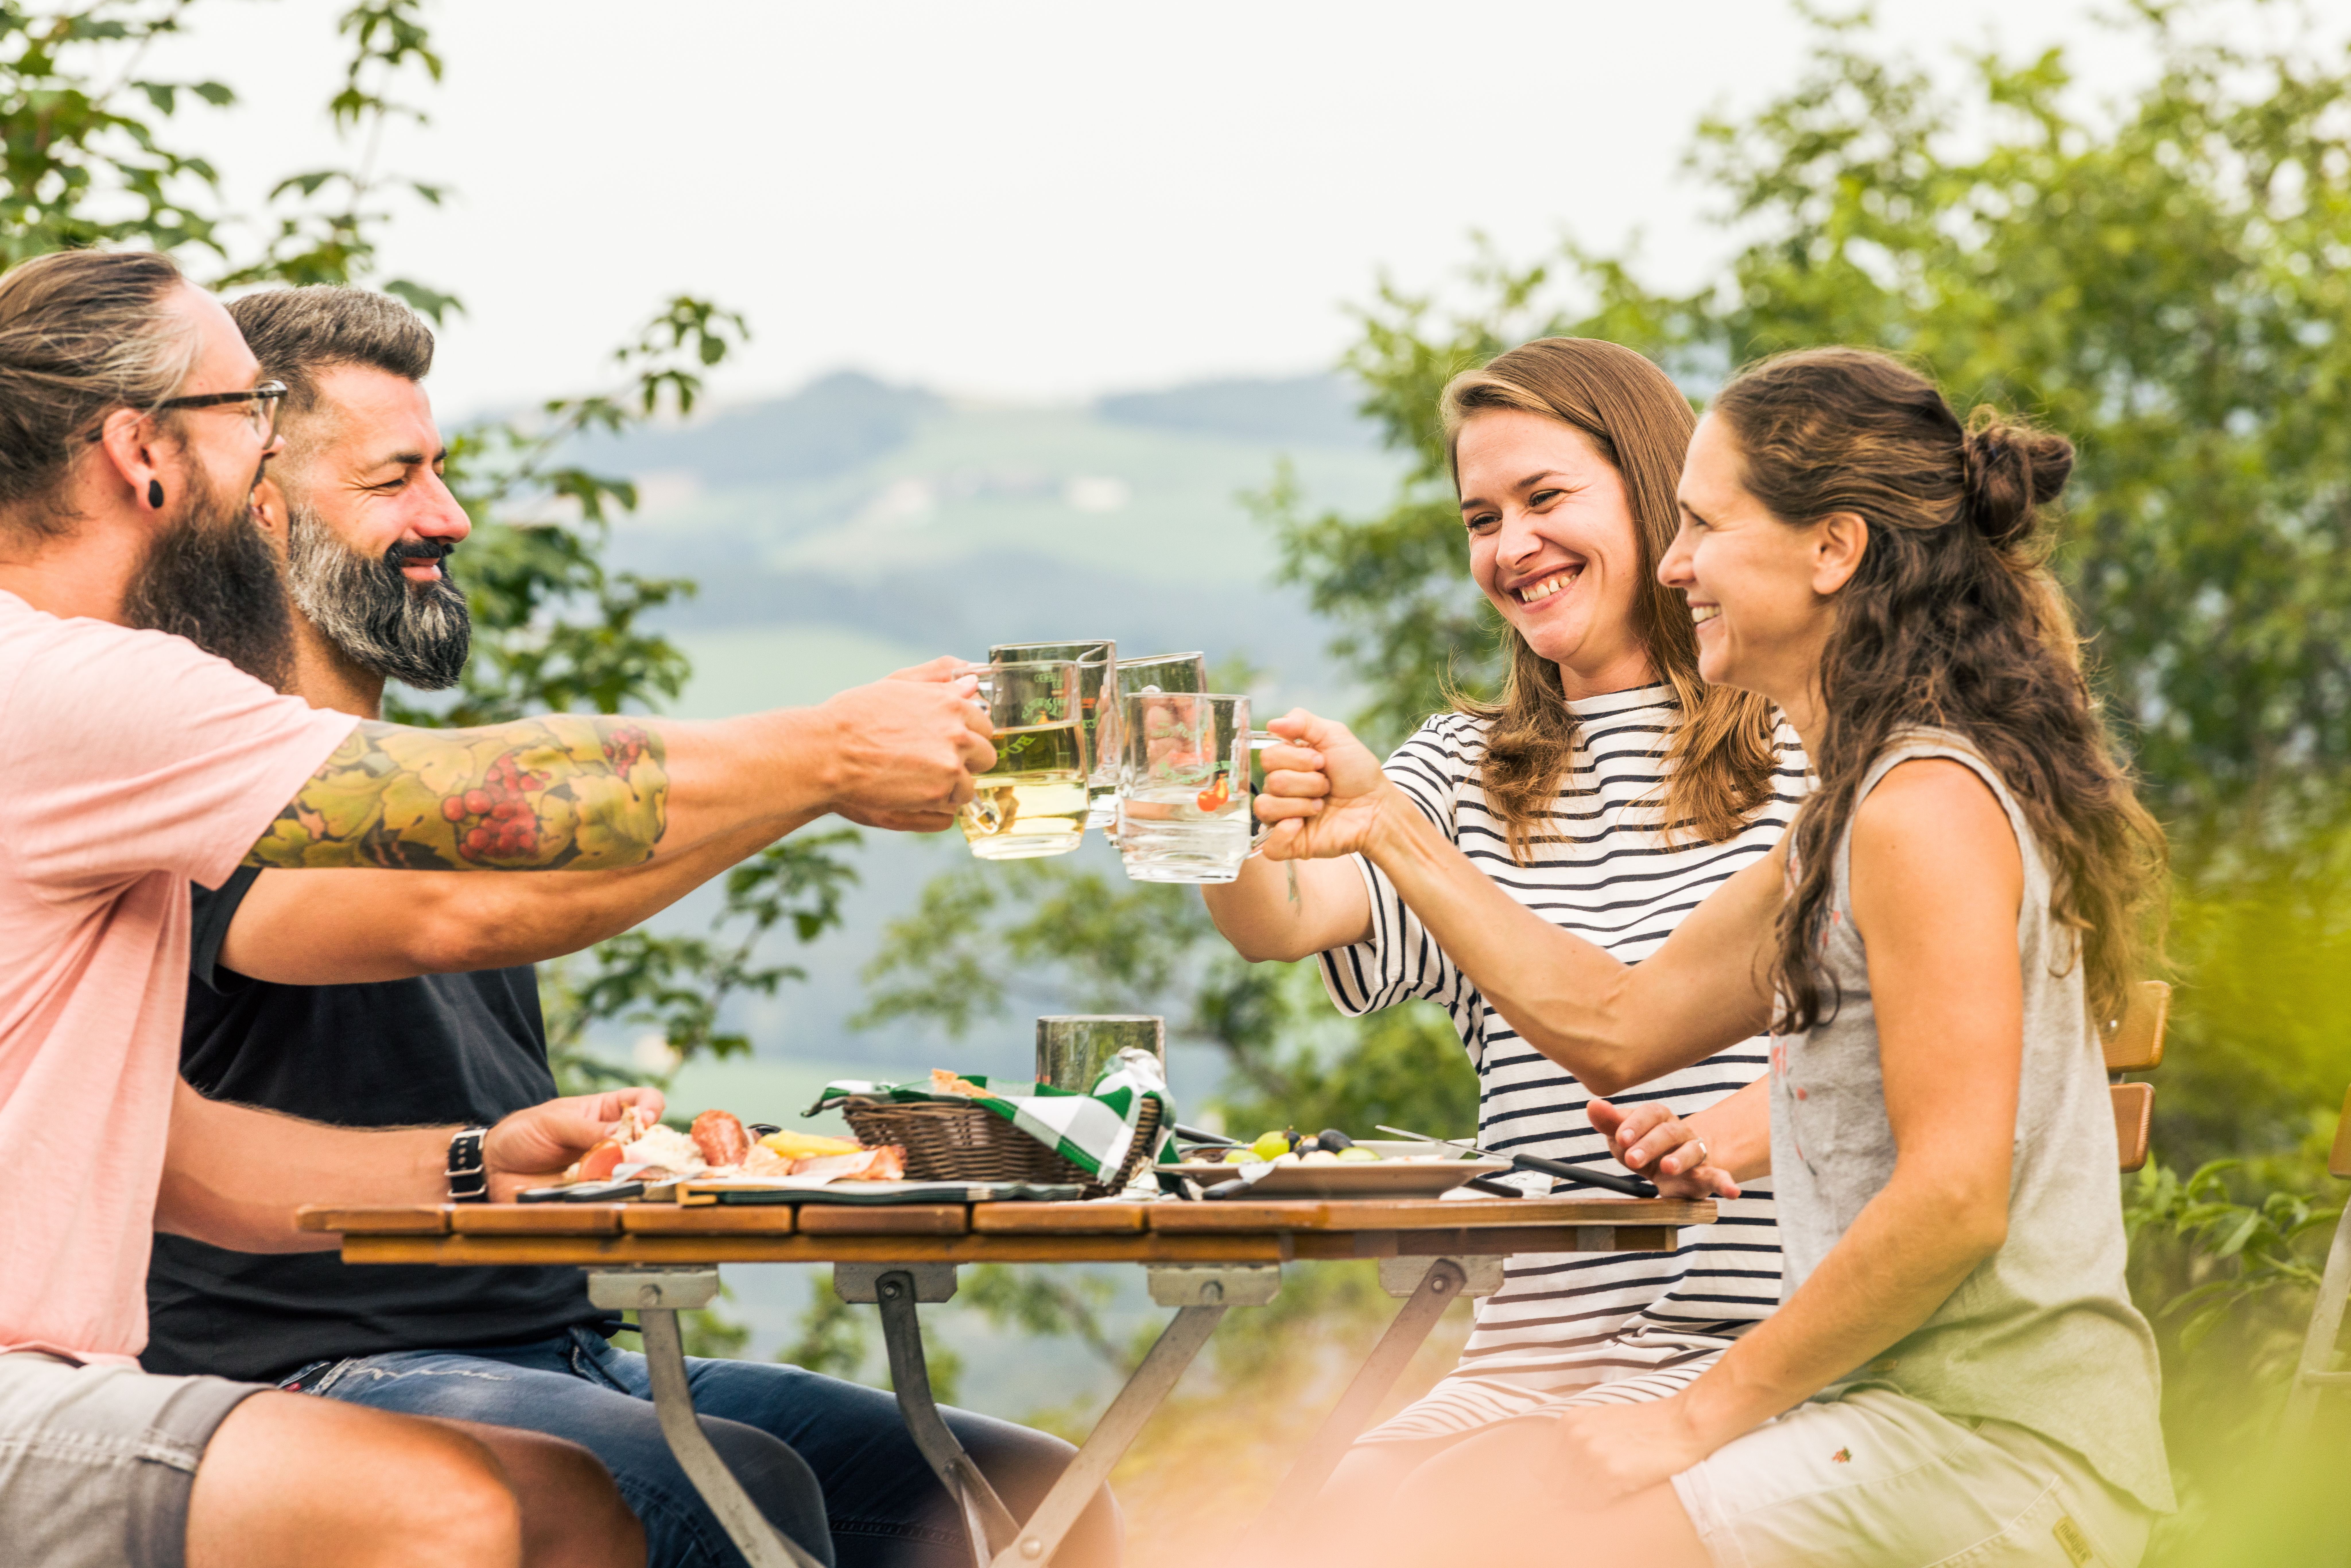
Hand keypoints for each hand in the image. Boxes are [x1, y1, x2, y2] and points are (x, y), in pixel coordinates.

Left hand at [485, 1086, 664, 1197]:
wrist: (493, 1168)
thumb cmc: (521, 1134)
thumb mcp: (553, 1122)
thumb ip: (588, 1129)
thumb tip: (627, 1135)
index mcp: (604, 1112)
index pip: (642, 1102)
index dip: (651, 1108)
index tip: (645, 1120)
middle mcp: (611, 1141)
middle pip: (648, 1140)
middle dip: (651, 1147)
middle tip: (637, 1154)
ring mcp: (604, 1169)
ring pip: (635, 1172)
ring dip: (634, 1175)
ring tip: (620, 1176)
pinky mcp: (591, 1194)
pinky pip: (611, 1197)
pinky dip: (614, 1198)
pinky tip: (606, 1195)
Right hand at [813, 660, 995, 828]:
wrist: (828, 751)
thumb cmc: (855, 716)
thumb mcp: (898, 687)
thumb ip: (939, 683)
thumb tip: (973, 682)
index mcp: (951, 704)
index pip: (984, 724)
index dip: (967, 736)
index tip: (950, 743)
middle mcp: (957, 733)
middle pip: (985, 756)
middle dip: (966, 762)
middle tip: (935, 765)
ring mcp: (950, 766)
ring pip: (972, 785)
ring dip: (952, 787)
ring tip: (920, 783)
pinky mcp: (937, 794)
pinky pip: (953, 806)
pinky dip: (937, 805)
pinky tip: (913, 796)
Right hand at [1251, 708, 1408, 859]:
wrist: (1378, 808)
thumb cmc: (1359, 773)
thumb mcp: (1335, 736)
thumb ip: (1302, 721)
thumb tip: (1272, 722)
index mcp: (1287, 764)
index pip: (1268, 757)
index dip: (1296, 759)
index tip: (1322, 762)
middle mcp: (1282, 790)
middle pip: (1272, 781)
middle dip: (1306, 782)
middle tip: (1327, 785)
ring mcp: (1283, 818)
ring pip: (1266, 808)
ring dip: (1302, 804)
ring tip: (1322, 805)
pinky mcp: (1289, 844)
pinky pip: (1269, 844)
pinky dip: (1284, 833)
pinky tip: (1303, 825)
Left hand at [1549, 1394, 1712, 1507]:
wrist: (1682, 1424)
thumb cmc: (1645, 1424)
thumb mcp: (1600, 1421)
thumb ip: (1575, 1439)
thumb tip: (1544, 1469)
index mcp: (1570, 1423)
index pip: (1544, 1467)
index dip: (1555, 1483)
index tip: (1565, 1490)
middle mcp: (1576, 1437)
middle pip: (1555, 1485)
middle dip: (1568, 1495)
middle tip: (1594, 1491)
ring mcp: (1592, 1456)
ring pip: (1574, 1498)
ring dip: (1587, 1501)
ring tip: (1611, 1489)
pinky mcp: (1612, 1475)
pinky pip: (1596, 1503)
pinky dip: (1604, 1504)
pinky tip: (1621, 1491)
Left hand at [1587, 1098, 1739, 1198]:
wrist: (1672, 1167)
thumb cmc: (1643, 1146)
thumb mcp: (1624, 1136)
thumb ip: (1609, 1122)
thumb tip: (1592, 1105)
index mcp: (1659, 1118)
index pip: (1650, 1113)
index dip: (1636, 1124)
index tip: (1620, 1137)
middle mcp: (1679, 1132)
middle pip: (1668, 1132)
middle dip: (1649, 1144)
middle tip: (1632, 1159)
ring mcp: (1695, 1153)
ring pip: (1692, 1151)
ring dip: (1679, 1159)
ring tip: (1667, 1167)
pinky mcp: (1706, 1176)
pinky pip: (1720, 1177)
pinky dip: (1727, 1184)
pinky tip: (1733, 1192)